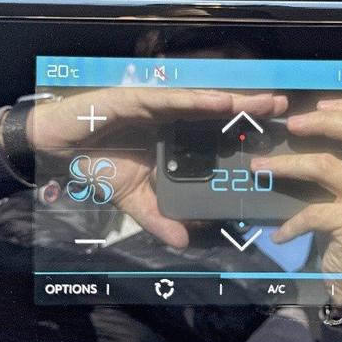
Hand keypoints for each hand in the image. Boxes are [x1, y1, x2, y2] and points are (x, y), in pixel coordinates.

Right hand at [27, 87, 287, 248]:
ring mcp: (157, 107)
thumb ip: (158, 218)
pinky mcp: (137, 99)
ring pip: (203, 102)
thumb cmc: (96, 164)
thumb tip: (184, 243)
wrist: (58, 147)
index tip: (276, 135)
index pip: (216, 134)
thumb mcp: (133, 200)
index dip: (244, 132)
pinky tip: (222, 102)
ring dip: (236, 101)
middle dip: (251, 109)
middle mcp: (171, 119)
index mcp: (175, 139)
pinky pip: (173, 100)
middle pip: (219, 114)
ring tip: (265, 102)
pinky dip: (198, 101)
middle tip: (284, 108)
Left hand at [250, 98, 341, 307]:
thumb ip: (340, 171)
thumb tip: (297, 141)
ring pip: (326, 165)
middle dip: (321, 122)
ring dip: (286, 164)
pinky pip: (313, 213)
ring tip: (259, 167)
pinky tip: (278, 234)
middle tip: (291, 125)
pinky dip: (290, 224)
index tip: (317, 103)